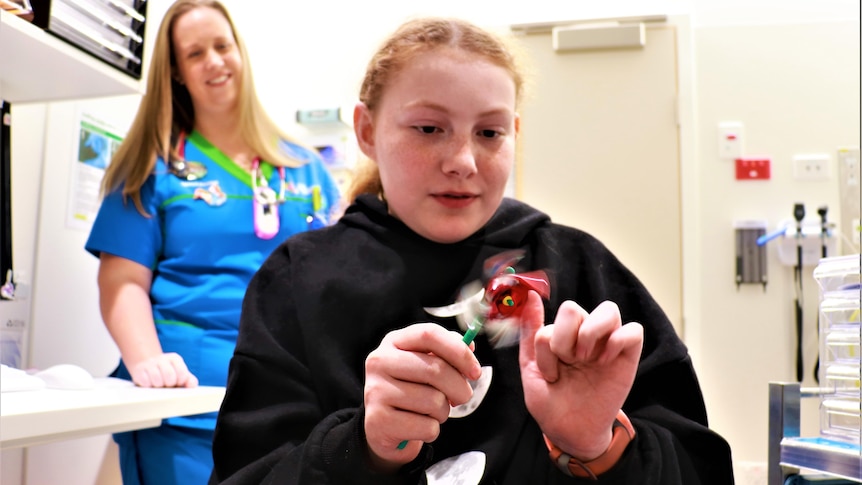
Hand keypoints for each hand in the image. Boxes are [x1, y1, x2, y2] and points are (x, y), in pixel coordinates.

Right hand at [127, 352, 198, 387]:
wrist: (146, 367)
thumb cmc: (167, 374)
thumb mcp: (179, 375)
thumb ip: (189, 380)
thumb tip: (192, 385)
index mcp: (175, 359)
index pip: (182, 374)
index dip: (180, 382)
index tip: (176, 383)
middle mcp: (162, 358)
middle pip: (169, 377)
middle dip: (169, 385)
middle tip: (166, 385)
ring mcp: (149, 364)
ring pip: (157, 380)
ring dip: (158, 387)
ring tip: (158, 385)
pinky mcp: (138, 371)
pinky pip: (145, 383)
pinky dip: (148, 386)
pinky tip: (149, 384)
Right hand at [363, 323, 481, 471]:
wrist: (383, 428)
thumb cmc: (411, 390)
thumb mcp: (425, 365)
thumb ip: (447, 352)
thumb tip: (470, 347)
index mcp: (393, 341)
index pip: (429, 334)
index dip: (459, 351)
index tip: (475, 371)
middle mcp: (380, 361)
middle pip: (435, 369)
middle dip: (459, 388)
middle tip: (462, 397)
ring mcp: (376, 390)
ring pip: (433, 401)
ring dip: (443, 412)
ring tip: (432, 412)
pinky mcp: (378, 420)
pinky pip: (426, 427)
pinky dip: (432, 431)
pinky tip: (419, 427)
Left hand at [519, 292, 642, 460]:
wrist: (570, 432)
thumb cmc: (551, 402)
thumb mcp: (530, 368)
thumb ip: (530, 332)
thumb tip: (531, 296)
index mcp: (561, 334)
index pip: (543, 320)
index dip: (546, 345)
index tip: (550, 373)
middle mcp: (584, 334)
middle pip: (572, 308)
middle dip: (562, 339)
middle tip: (568, 363)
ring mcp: (606, 344)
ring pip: (608, 310)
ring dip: (589, 334)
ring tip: (585, 359)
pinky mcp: (628, 357)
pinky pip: (633, 330)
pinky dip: (617, 342)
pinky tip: (605, 362)